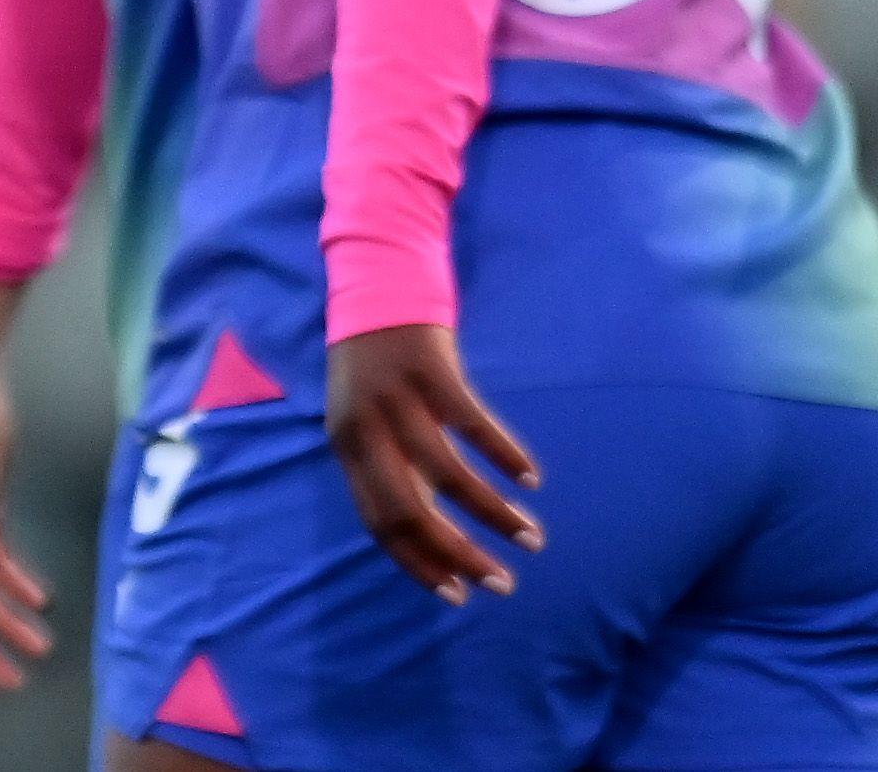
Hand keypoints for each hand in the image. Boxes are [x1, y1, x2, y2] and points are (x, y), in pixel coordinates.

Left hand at [323, 324, 540, 603]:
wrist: (376, 280)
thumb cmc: (376, 362)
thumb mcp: (366, 417)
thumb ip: (388, 466)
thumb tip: (427, 532)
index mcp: (347, 445)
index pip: (379, 522)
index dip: (417, 563)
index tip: (458, 595)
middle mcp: (366, 426)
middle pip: (411, 509)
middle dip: (458, 554)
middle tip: (501, 584)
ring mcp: (397, 397)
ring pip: (448, 474)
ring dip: (492, 513)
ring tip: (530, 538)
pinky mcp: (430, 368)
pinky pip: (471, 423)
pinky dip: (503, 454)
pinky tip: (529, 478)